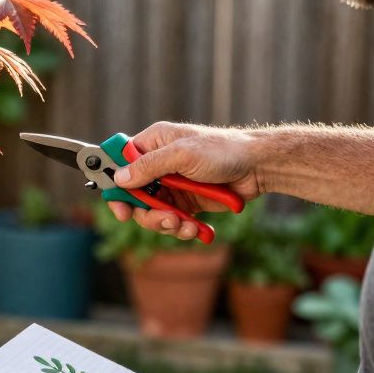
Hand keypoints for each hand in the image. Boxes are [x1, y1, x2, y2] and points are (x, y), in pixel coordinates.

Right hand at [109, 122, 263, 240]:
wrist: (258, 167)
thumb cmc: (222, 151)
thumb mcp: (182, 155)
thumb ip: (149, 166)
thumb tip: (119, 178)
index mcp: (153, 143)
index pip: (120, 164)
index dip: (115, 186)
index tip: (120, 208)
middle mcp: (159, 164)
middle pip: (134, 195)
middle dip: (146, 213)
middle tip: (163, 220)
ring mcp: (172, 185)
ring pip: (152, 212)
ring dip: (165, 224)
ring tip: (184, 226)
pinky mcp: (186, 203)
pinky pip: (172, 221)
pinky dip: (181, 229)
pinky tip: (196, 229)